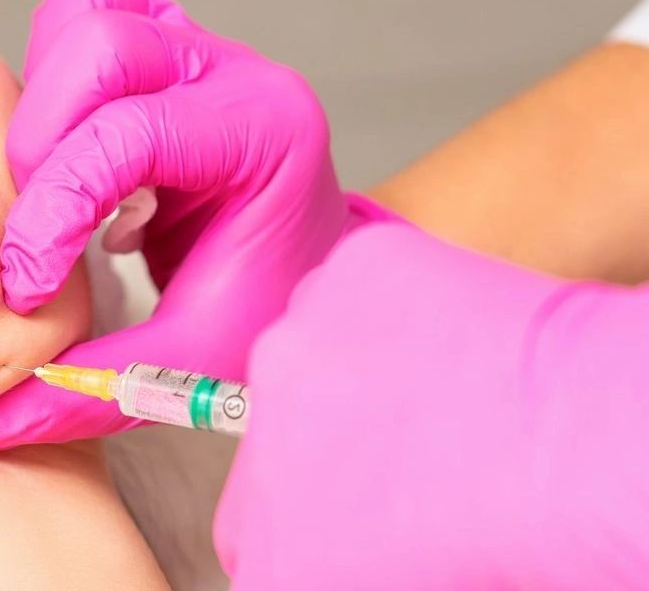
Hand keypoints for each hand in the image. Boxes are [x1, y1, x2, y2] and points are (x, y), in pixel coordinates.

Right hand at [0, 0, 348, 449]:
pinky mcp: (161, 42)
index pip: (131, 135)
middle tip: (40, 232)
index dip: (56, 208)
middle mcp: (232, 72)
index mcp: (263, 133)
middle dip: (42, 146)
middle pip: (102, 48)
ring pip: (88, 14)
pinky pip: (89, 5)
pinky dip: (54, 60)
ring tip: (54, 184)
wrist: (303, 267)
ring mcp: (196, 47)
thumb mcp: (191, 367)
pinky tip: (64, 140)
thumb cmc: (263, 308)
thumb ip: (95, 390)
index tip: (27, 284)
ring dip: (44, 99)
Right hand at [219, 221, 648, 587]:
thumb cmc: (519, 535)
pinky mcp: (341, 274)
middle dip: (322, 446)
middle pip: (270, 446)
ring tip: (440, 390)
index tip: (350, 518)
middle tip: (410, 456)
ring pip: (303, 356)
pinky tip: (453, 337)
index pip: (252, 540)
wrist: (582, 447)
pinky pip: (354, 288)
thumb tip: (349, 537)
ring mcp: (289, 350)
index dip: (306, 523)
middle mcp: (257, 449)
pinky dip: (390, 305)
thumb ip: (338, 565)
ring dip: (349, 370)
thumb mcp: (398, 584)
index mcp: (274, 556)